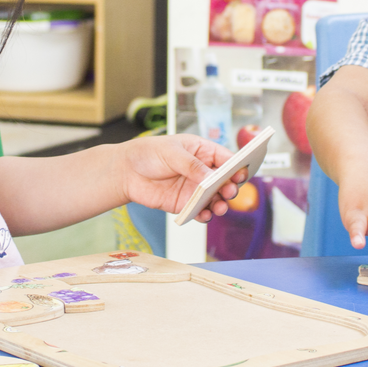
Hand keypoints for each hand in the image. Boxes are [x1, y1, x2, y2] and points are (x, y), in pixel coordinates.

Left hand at [117, 134, 242, 222]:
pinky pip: (200, 211)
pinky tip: (204, 215)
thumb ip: (191, 166)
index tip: (241, 174)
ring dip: (221, 204)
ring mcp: (195, 189)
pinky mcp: (185, 204)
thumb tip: (209, 179)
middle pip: (225, 181)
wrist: (126, 172)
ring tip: (219, 207)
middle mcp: (202, 171)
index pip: (226, 159)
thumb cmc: (148, 154)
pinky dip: (205, 215)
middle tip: (229, 191)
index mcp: (203, 151)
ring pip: (216, 198)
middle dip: (231, 187)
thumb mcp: (171, 153)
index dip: (236, 166)